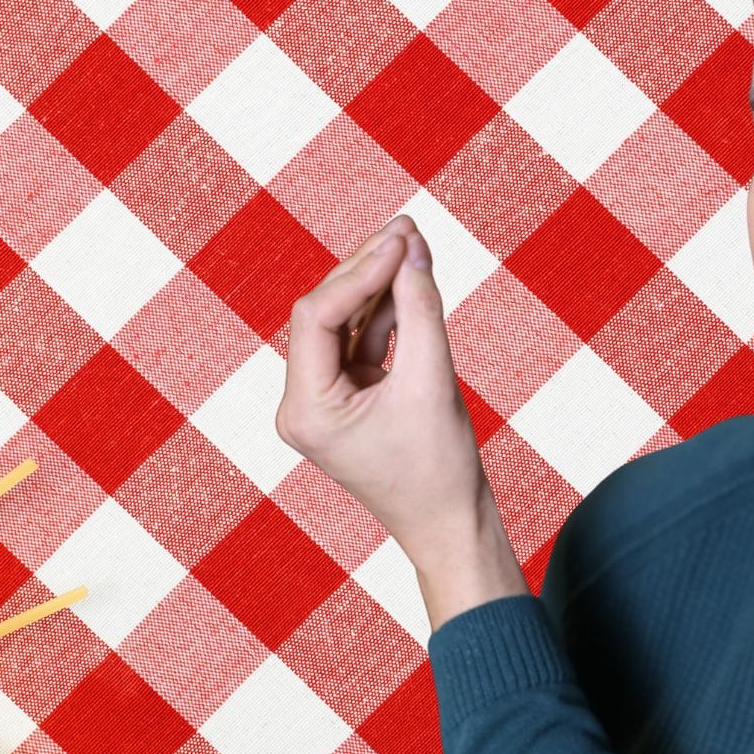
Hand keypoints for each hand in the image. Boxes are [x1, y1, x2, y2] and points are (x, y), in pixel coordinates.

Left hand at [276, 215, 527, 627]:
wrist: (451, 526)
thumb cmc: (439, 469)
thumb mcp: (432, 381)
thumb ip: (420, 310)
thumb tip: (411, 249)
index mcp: (304, 410)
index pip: (317, 317)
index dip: (358, 273)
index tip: (400, 243)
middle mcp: (302, 404)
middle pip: (326, 313)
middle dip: (367, 269)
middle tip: (406, 227)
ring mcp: (324, 401)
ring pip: (346, 323)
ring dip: (380, 284)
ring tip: (413, 240)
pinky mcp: (349, 398)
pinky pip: (363, 342)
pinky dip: (389, 312)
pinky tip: (413, 277)